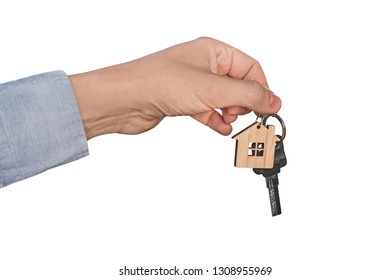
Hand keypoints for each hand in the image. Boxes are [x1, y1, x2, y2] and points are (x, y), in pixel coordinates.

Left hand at [69, 37, 280, 138]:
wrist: (125, 99)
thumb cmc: (159, 82)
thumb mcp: (213, 89)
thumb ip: (248, 95)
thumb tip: (274, 100)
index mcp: (214, 51)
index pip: (250, 67)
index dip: (261, 89)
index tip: (267, 109)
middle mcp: (204, 64)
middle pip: (238, 84)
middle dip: (244, 103)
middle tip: (243, 116)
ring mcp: (193, 83)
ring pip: (223, 99)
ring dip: (230, 113)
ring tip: (229, 122)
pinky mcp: (184, 100)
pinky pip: (208, 109)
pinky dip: (215, 119)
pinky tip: (219, 128)